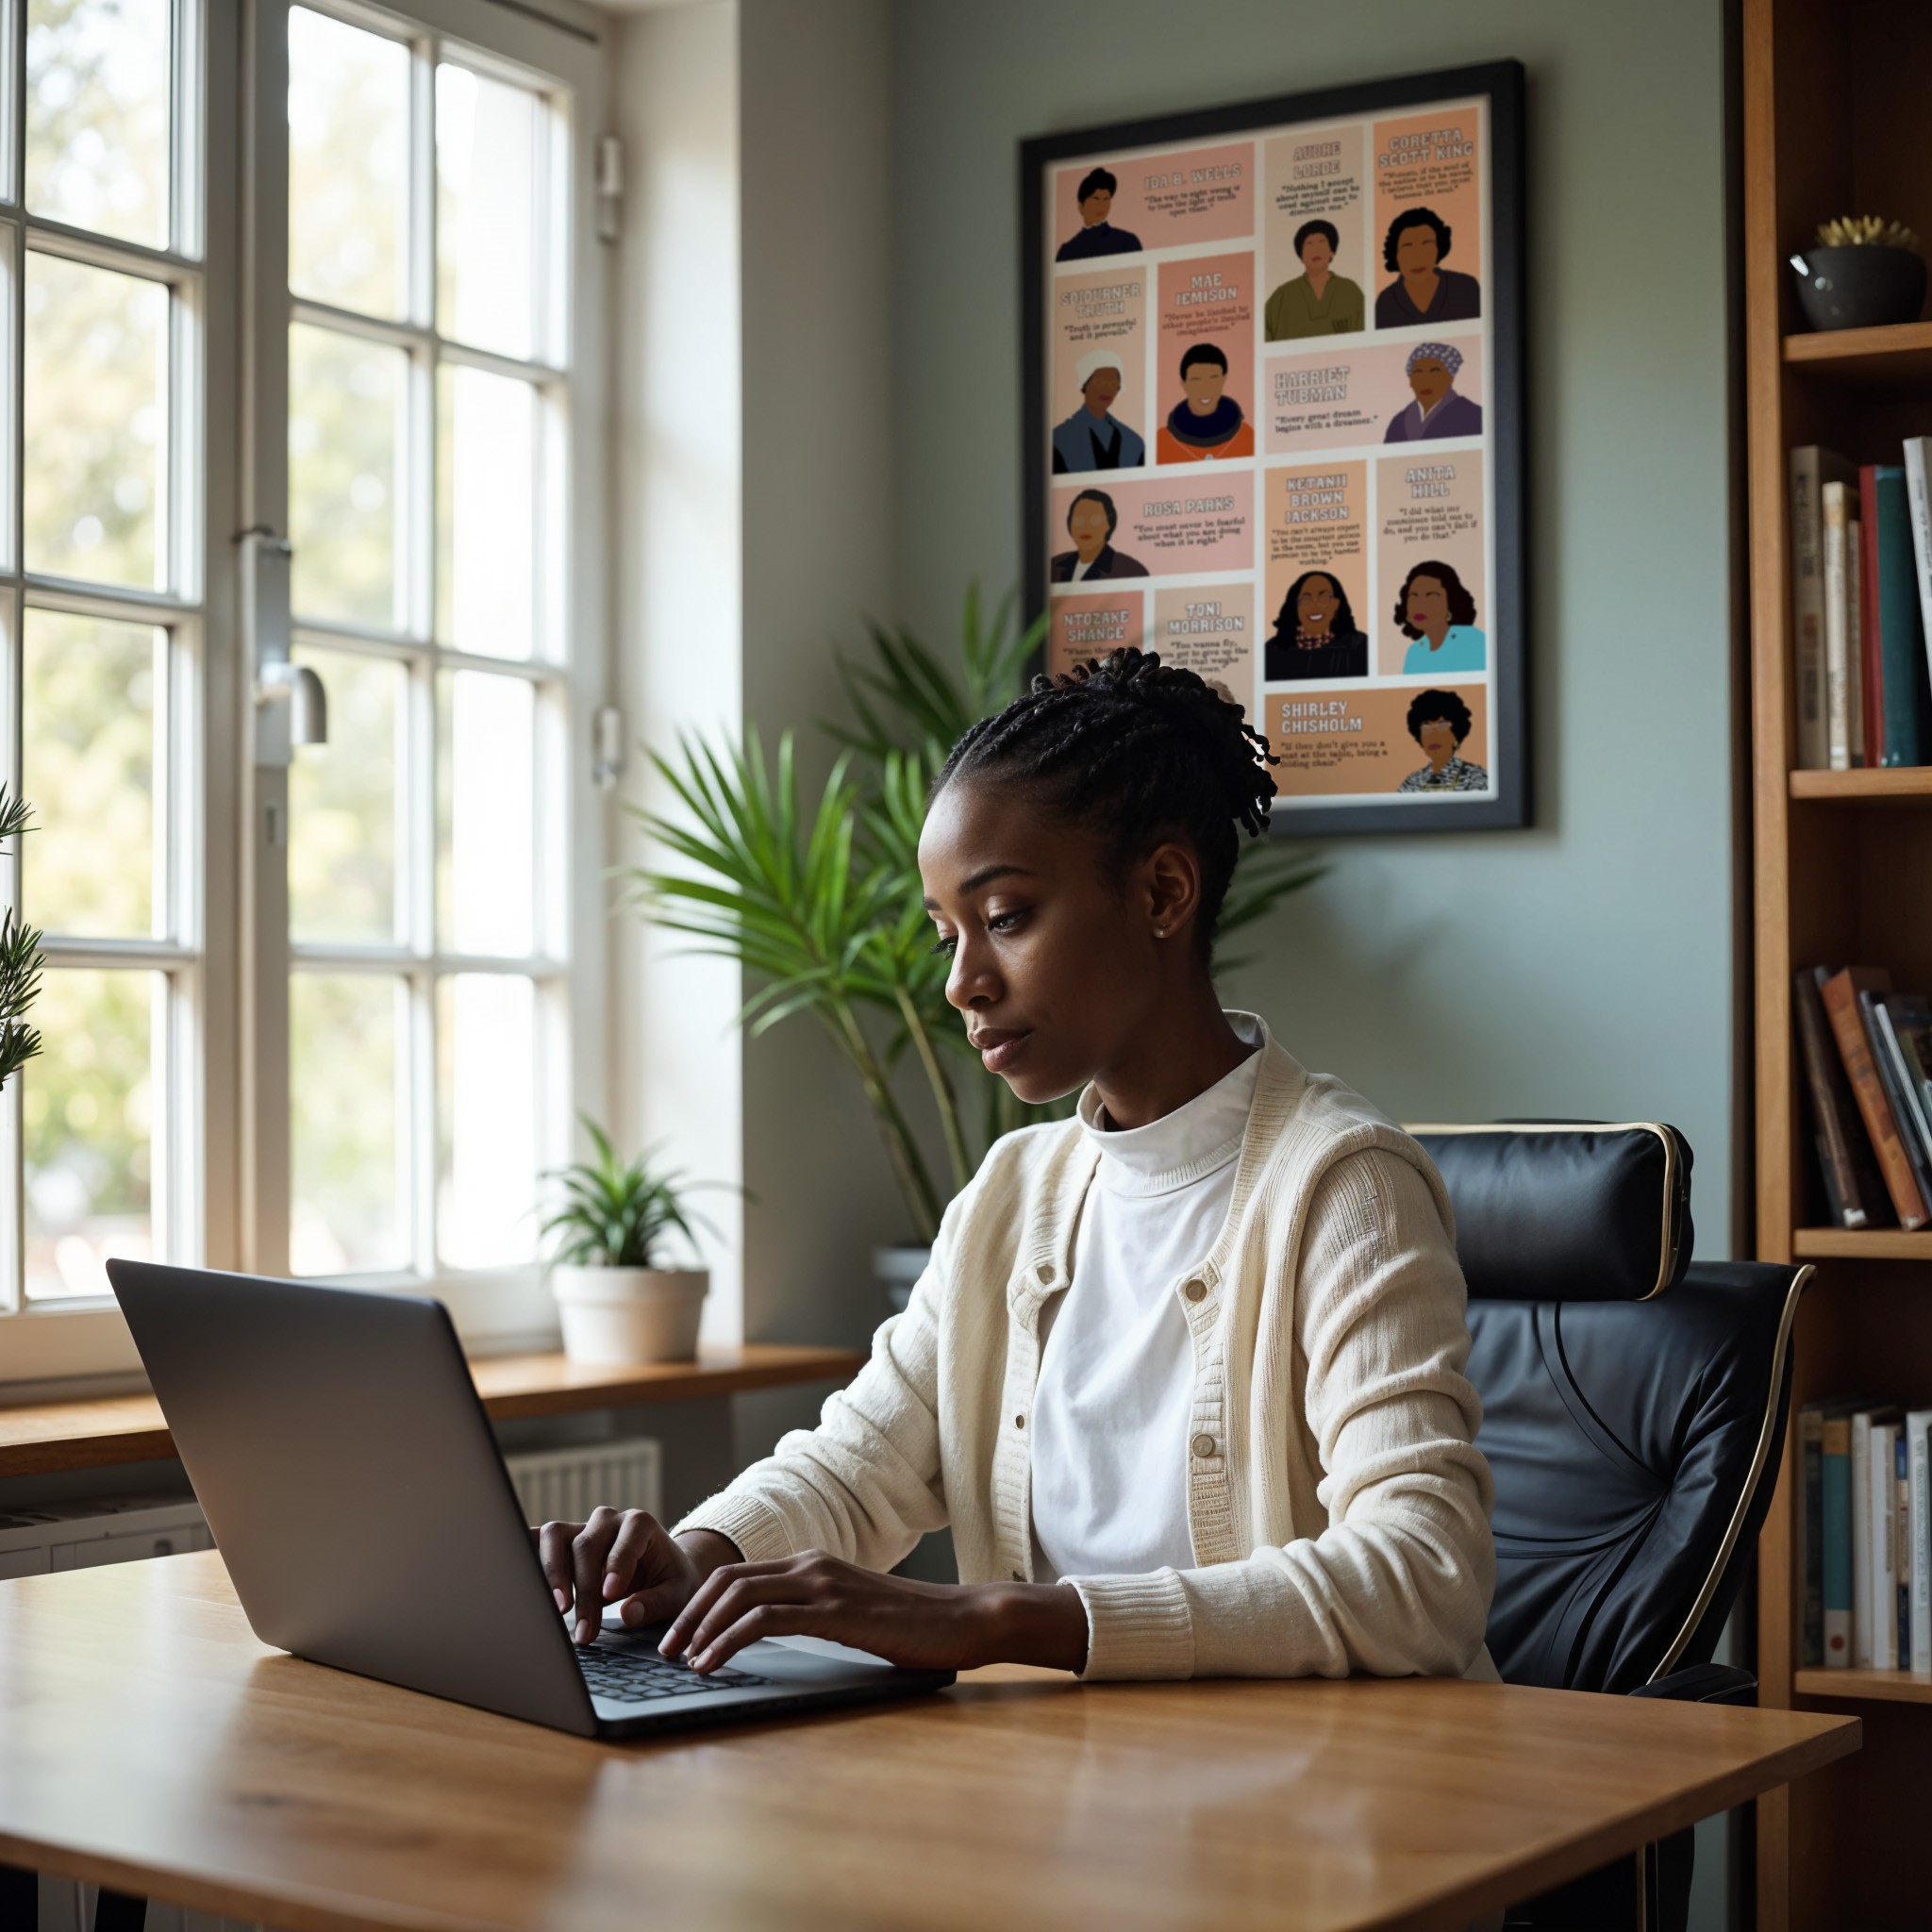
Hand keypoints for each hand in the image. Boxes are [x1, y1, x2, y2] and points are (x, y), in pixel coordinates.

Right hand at [532, 1509, 740, 1644]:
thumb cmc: (670, 1580)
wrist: (662, 1569)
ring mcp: (582, 1527)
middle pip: (586, 1545)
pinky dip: (527, 1555)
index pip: (624, 1542)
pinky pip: (538, 1541)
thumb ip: (656, 1602)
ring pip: (556, 1536)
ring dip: (552, 1572)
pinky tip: (521, 1578)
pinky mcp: (563, 1541)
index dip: (616, 1566)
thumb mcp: (677, 1593)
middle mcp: (608, 1520)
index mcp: (640, 1524)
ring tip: (558, 1609)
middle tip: (585, 1630)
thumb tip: (628, 1613)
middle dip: (584, 1590)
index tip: (610, 1595)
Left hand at [658, 1549, 1090, 1675]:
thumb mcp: (850, 1616)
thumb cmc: (910, 1627)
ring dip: (700, 1628)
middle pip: (727, 1581)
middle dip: (687, 1615)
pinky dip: (729, 1639)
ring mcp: (822, 1583)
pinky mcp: (834, 1609)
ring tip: (681, 1660)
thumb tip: (768, 1640)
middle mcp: (810, 1565)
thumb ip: (812, 1617)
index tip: (675, 1635)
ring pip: (738, 1595)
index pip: (737, 1575)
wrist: (962, 1621)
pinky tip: (713, 1663)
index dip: (698, 1603)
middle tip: (664, 1650)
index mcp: (811, 1564)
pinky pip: (765, 1620)